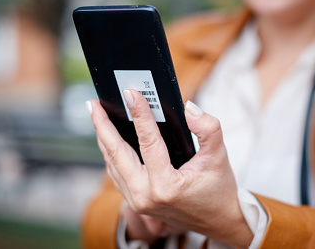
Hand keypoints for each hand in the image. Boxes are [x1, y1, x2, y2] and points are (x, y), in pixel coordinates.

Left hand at [88, 90, 252, 247]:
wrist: (219, 221)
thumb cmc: (219, 189)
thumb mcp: (219, 155)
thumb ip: (208, 128)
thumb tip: (188, 108)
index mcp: (166, 186)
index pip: (148, 141)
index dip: (139, 114)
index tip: (131, 93)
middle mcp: (146, 196)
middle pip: (117, 153)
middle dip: (103, 125)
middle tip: (94, 103)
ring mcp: (138, 201)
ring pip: (112, 164)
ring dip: (103, 138)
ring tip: (97, 115)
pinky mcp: (136, 202)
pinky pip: (117, 174)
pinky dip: (111, 153)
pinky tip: (109, 138)